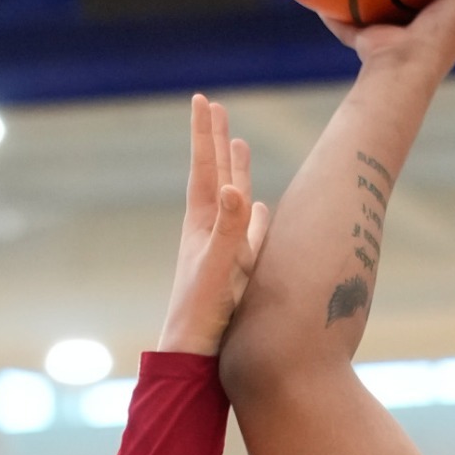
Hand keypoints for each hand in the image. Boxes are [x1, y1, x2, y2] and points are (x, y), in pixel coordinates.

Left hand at [153, 92, 273, 357]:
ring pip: (234, 198)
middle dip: (216, 140)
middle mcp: (211, 230)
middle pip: (216, 174)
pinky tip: (260, 207)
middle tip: (215, 107)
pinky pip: (250, 232)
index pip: (205, 169)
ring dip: (236, 170)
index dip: (205, 135)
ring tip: (238, 143)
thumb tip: (238, 190)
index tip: (203, 100)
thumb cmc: (201, 313)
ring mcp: (224, 248)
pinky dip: (256, 216)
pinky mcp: (237, 269)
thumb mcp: (218, 268)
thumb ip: (230, 231)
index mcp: (203, 225)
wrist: (193, 354)